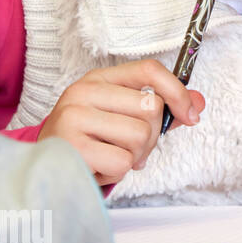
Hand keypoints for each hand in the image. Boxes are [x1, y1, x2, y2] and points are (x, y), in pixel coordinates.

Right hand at [37, 60, 205, 186]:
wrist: (43, 169)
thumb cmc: (88, 142)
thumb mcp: (123, 118)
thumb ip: (162, 110)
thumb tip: (199, 103)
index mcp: (99, 79)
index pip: (150, 70)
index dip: (178, 92)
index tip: (190, 117)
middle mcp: (83, 91)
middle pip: (152, 109)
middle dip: (150, 137)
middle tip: (127, 147)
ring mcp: (73, 117)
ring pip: (140, 136)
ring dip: (133, 157)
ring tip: (109, 156)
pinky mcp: (71, 147)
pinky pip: (122, 162)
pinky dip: (117, 172)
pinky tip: (97, 168)